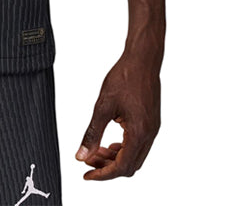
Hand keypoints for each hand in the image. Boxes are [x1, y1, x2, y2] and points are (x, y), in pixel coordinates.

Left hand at [75, 50, 160, 179]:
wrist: (142, 60)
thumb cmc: (124, 78)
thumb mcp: (103, 106)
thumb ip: (92, 133)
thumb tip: (82, 155)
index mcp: (139, 134)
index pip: (121, 167)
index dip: (103, 174)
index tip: (86, 175)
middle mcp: (149, 135)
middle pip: (129, 166)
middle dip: (108, 168)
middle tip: (88, 162)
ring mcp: (152, 129)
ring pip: (135, 157)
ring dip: (115, 159)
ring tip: (96, 152)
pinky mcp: (151, 123)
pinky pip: (138, 145)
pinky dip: (123, 149)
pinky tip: (109, 143)